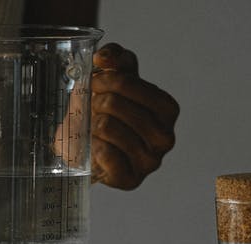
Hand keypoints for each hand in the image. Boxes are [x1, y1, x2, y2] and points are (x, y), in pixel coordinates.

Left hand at [90, 43, 178, 189]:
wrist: (83, 146)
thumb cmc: (102, 112)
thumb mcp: (111, 78)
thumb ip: (114, 58)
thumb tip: (104, 57)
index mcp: (166, 109)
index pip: (132, 85)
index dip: (107, 80)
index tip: (94, 83)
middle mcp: (165, 136)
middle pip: (117, 105)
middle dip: (96, 102)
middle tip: (91, 107)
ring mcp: (150, 161)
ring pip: (108, 127)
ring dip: (91, 124)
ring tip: (92, 127)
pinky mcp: (131, 180)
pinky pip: (105, 154)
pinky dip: (92, 146)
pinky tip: (94, 146)